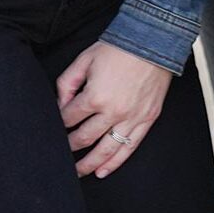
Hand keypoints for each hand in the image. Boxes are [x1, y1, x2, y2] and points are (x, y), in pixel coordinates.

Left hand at [57, 41, 172, 179]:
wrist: (156, 39)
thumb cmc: (121, 46)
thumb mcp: (86, 59)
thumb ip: (67, 83)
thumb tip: (60, 106)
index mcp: (95, 96)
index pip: (69, 119)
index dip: (59, 123)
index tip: (58, 124)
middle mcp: (113, 111)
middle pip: (84, 139)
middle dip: (69, 146)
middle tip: (61, 152)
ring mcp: (132, 117)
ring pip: (106, 150)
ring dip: (89, 164)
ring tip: (78, 172)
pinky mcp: (148, 117)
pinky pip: (130, 146)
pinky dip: (115, 162)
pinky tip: (102, 171)